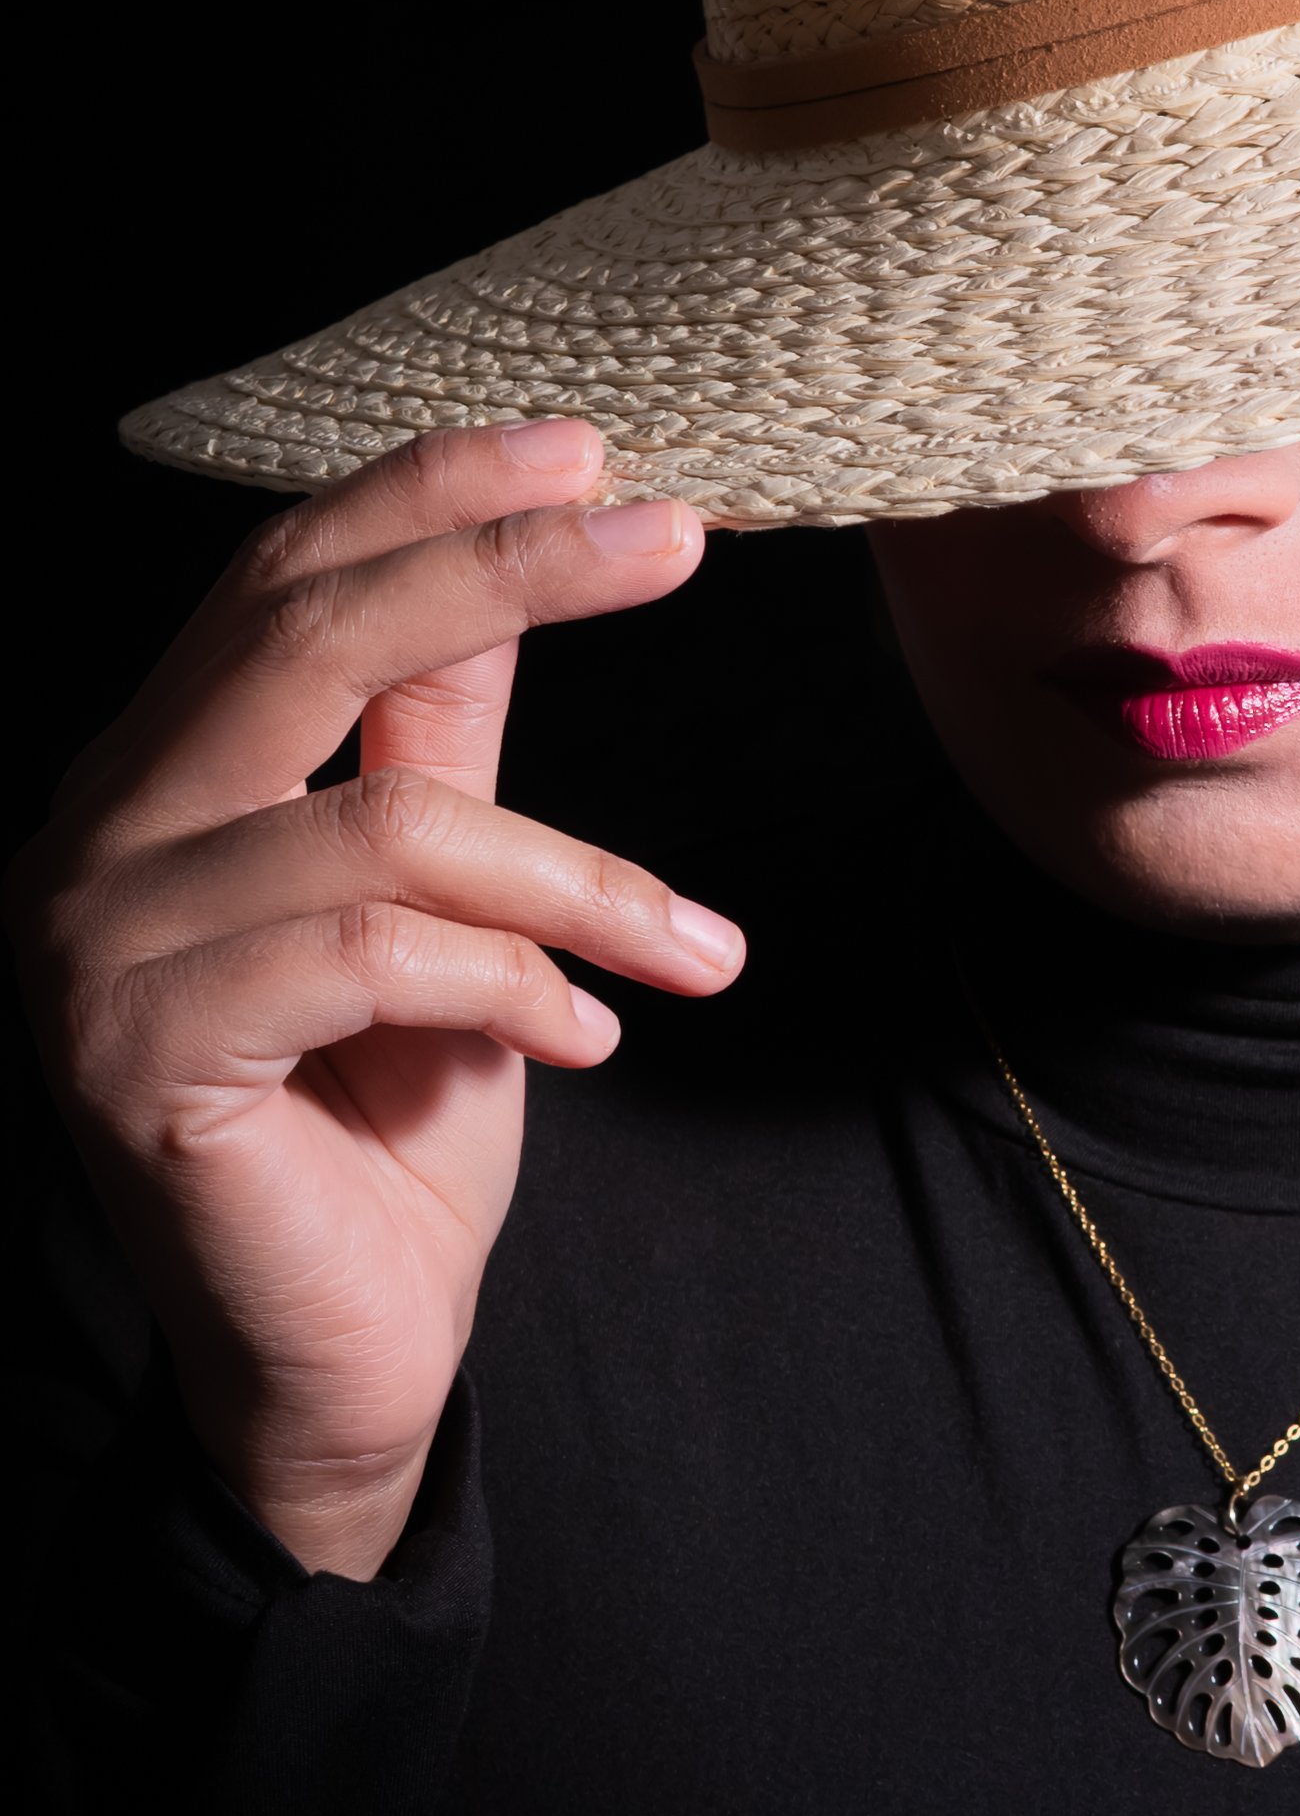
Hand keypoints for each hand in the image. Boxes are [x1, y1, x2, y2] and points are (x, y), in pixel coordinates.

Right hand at [7, 421, 741, 1577]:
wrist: (348, 1365)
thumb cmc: (392, 1132)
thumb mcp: (447, 900)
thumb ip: (444, 735)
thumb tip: (523, 547)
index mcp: (152, 779)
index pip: (278, 581)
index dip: (430, 493)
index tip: (597, 451)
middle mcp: (88, 840)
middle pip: (300, 633)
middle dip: (503, 567)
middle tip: (673, 540)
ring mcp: (91, 948)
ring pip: (385, 827)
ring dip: (583, 881)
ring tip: (693, 950)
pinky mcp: (135, 1056)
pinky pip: (372, 957)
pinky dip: (516, 983)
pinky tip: (586, 1038)